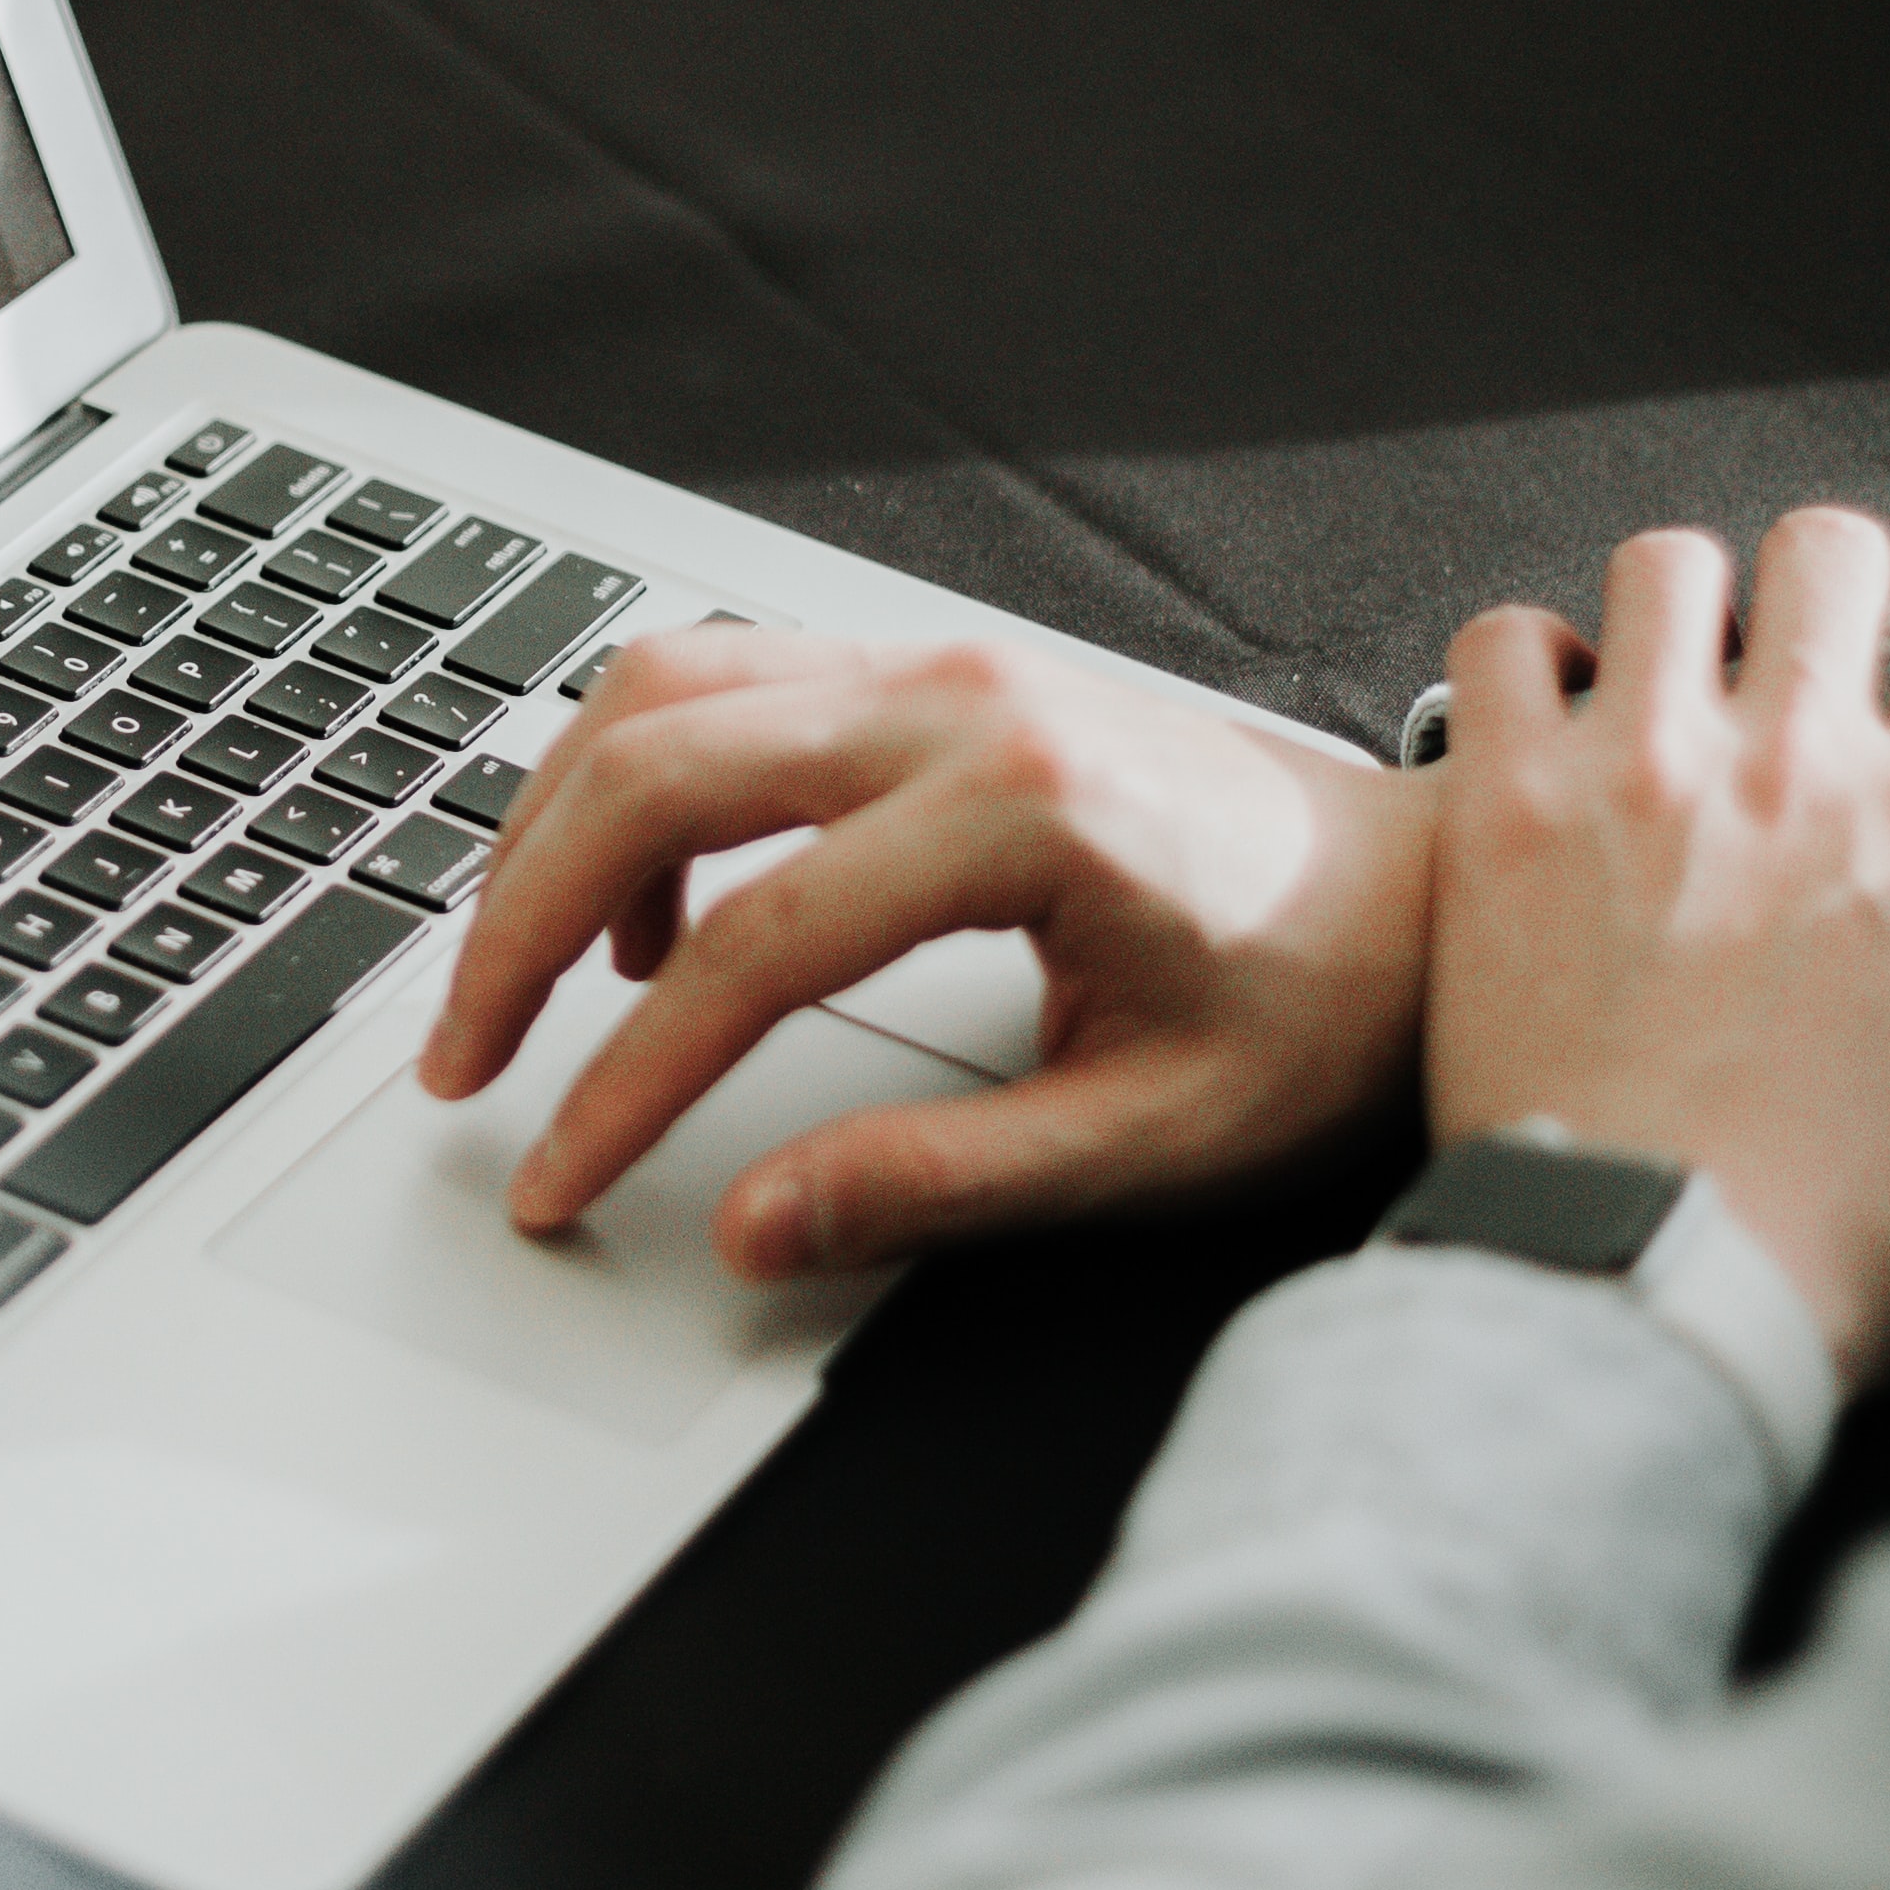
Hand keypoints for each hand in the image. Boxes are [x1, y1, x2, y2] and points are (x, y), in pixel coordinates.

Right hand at [419, 630, 1433, 1279]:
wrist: (1422, 892)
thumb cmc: (1317, 1004)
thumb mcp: (1148, 1135)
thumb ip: (940, 1185)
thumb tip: (756, 1229)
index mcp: (1024, 811)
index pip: (749, 949)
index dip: (626, 1083)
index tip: (558, 1177)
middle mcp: (963, 698)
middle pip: (653, 772)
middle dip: (518, 927)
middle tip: (467, 1064)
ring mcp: (937, 660)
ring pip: (658, 692)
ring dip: (554, 828)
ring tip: (523, 985)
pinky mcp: (926, 666)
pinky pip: (720, 678)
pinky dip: (634, 778)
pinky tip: (649, 911)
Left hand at [1427, 512, 1889, 1382]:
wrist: (1650, 1286)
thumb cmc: (1858, 1235)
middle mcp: (1793, 762)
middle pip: (1827, 546)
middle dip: (1838, 578)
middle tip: (1822, 652)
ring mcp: (1636, 773)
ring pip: (1665, 564)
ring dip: (1687, 603)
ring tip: (1685, 672)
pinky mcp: (1503, 812)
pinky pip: (1503, 644)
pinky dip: (1531, 655)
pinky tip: (1555, 715)